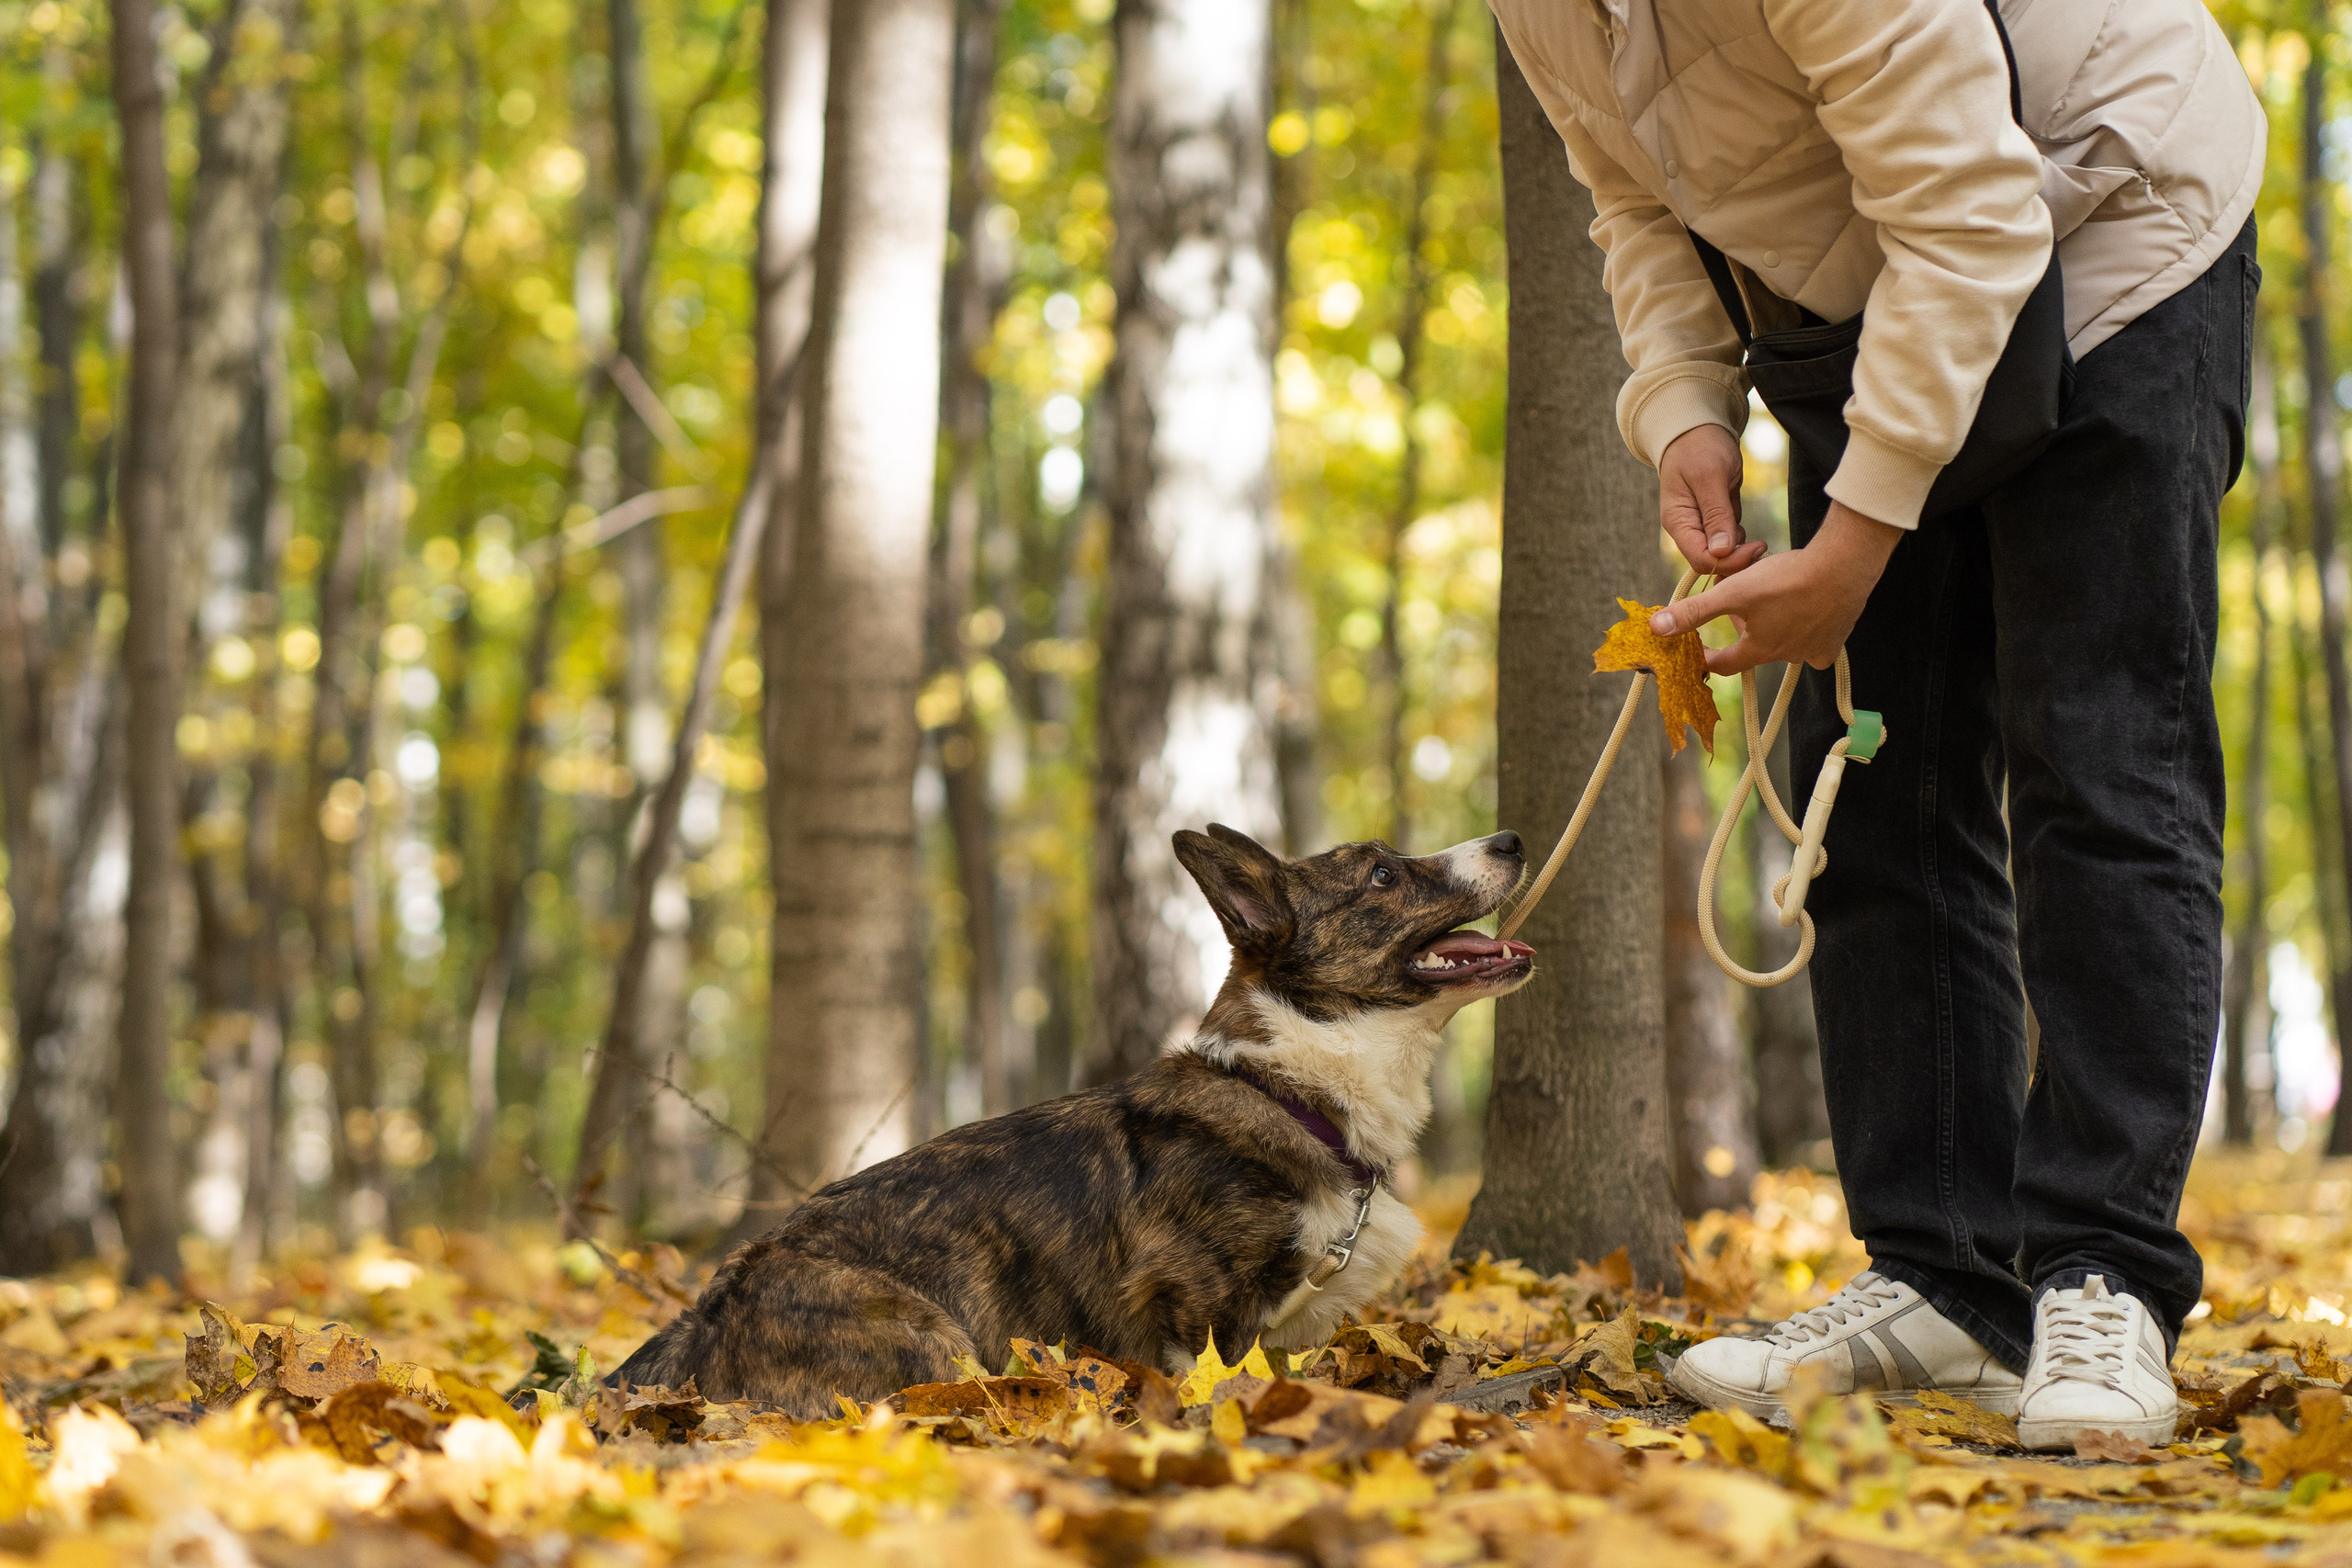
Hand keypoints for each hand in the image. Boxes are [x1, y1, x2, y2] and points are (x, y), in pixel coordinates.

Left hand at [1648, 502, 1902, 674]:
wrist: (1844, 566)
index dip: (1705, 655)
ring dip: (1773, 623)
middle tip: (1742, 598)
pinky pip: (1815, 640)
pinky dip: (1806, 627)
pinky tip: (1806, 609)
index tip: (1696, 646)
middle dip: (1743, 625)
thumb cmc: (1787, 579)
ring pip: (1785, 641)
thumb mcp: (1734, 592)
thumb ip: (1695, 611)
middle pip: (1754, 647)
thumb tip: (1658, 628)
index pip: (1723, 664)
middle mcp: (1787, 657)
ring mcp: (1814, 651)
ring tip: (1773, 596)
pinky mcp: (1836, 639)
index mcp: (1759, 650)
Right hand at [1660, 424, 1767, 577]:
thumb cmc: (1700, 446)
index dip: (1728, 561)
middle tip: (1761, 546)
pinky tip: (1746, 531)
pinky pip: (1727, 542)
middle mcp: (1686, 529)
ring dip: (1739, 552)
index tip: (1755, 547)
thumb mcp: (1710, 476)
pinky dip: (1739, 541)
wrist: (1698, 428)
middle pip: (1709, 562)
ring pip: (1720, 555)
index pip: (1700, 559)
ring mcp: (1700, 525)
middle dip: (1735, 559)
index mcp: (1678, 521)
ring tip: (1755, 538)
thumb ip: (1716, 514)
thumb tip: (1721, 552)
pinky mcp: (1713, 520)